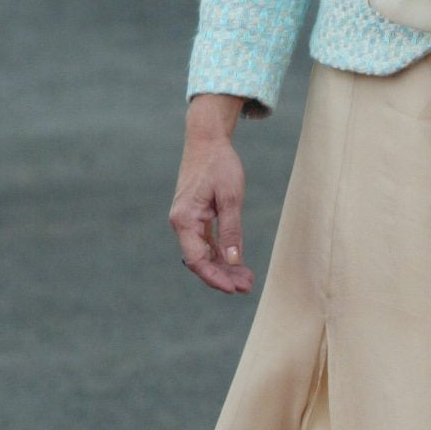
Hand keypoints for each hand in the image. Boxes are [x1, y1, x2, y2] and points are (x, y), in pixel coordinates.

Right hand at [169, 95, 253, 293]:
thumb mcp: (231, 198)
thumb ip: (232, 230)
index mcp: (185, 219)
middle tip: (248, 286)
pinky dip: (221, 253)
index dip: (214, 277)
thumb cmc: (219, 165)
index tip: (234, 289)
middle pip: (200, 260)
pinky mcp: (195, 216)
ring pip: (204, 253)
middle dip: (223, 276)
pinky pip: (206, 242)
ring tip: (247, 278)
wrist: (207, 140)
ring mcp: (187, 221)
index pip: (196, 259)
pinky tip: (237, 262)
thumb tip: (234, 260)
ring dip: (224, 267)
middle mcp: (181, 223)